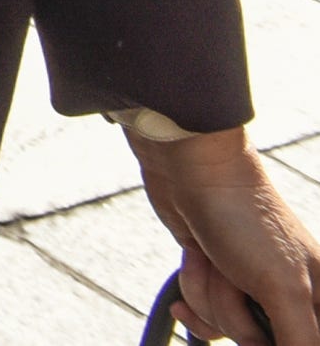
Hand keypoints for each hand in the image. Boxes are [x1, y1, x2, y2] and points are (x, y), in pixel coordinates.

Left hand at [136, 125, 319, 343]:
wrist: (190, 166)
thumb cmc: (246, 220)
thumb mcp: (285, 288)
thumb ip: (301, 341)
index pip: (306, 344)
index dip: (279, 340)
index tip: (258, 305)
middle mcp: (292, 298)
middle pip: (260, 342)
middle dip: (234, 313)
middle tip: (235, 275)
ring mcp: (252, 288)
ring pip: (229, 328)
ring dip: (209, 292)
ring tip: (212, 257)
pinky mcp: (219, 278)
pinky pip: (207, 315)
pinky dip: (194, 296)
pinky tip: (189, 276)